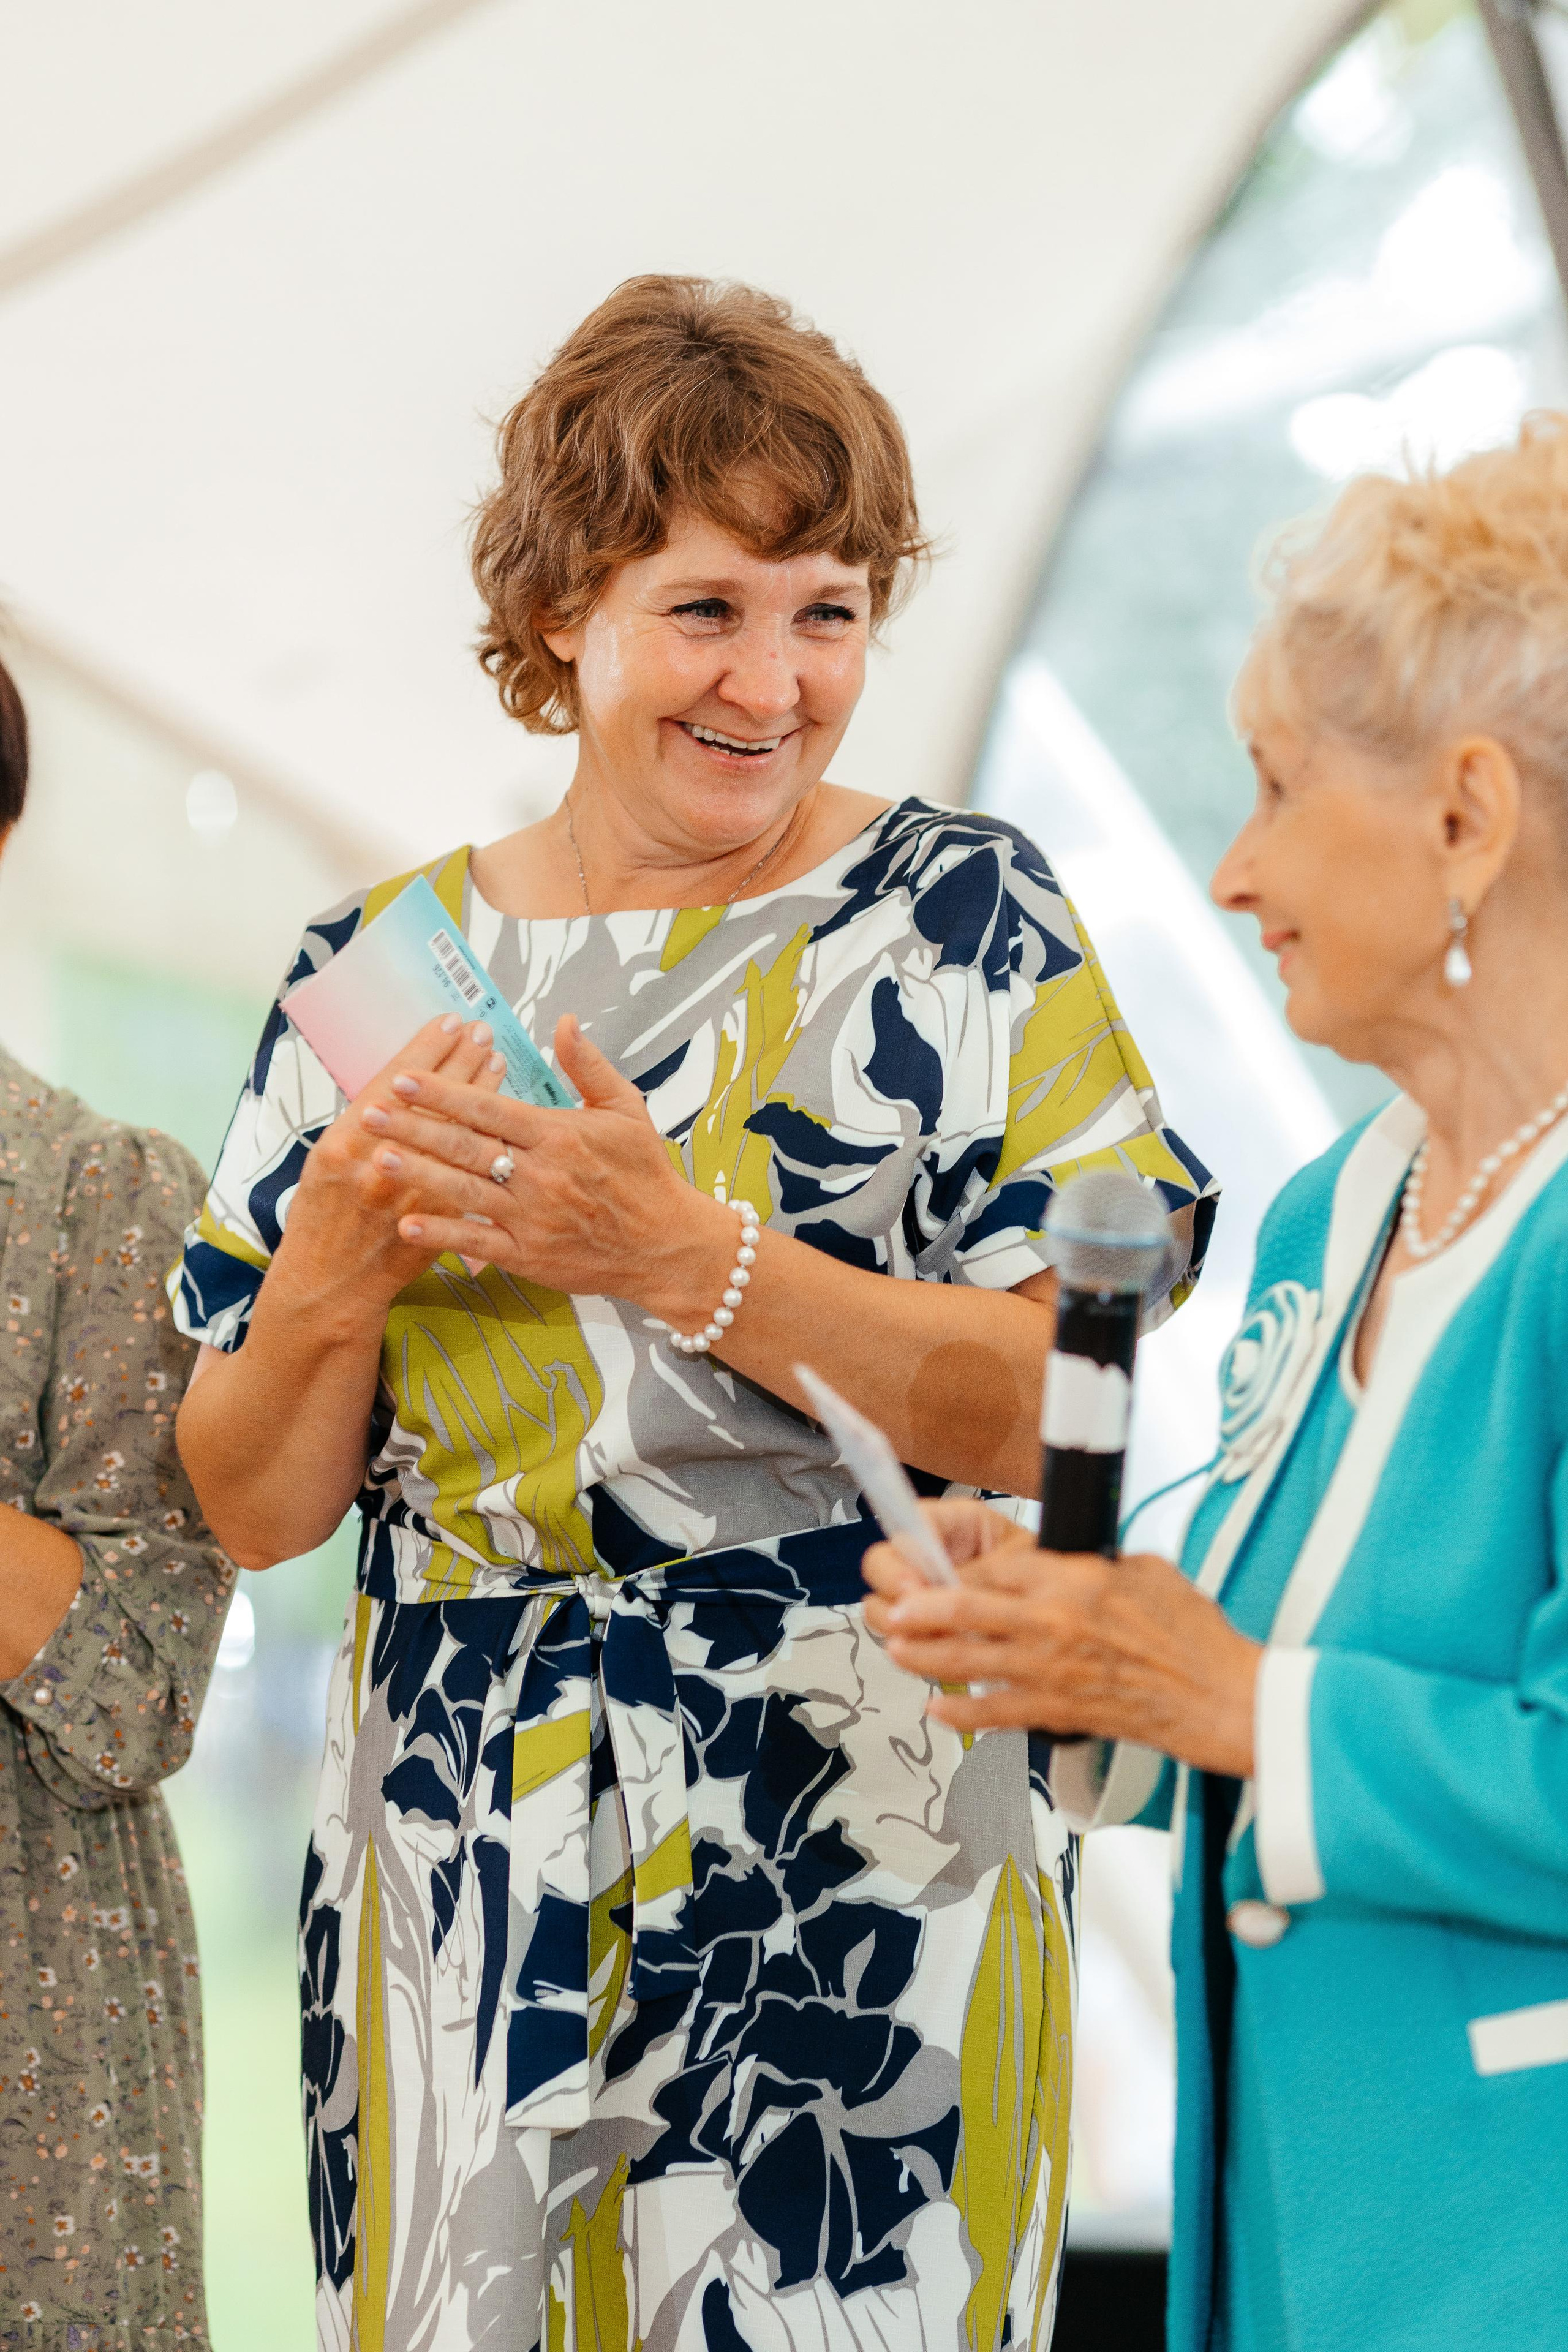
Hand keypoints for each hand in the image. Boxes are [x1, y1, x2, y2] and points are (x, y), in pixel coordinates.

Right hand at [267, 1014, 506, 1331]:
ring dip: (478, 1094)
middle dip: (460, 1061)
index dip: (425, 1048)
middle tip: (484, 1030)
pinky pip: (469, 1173)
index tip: (449, 1021)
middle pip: (431, 1100)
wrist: (330, 1284)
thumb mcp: (325, 1162)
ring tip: (497, 1060)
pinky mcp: (437, 1218)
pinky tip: (500, 1122)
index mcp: (345, 1143)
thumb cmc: (322, 1218)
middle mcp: (378, 1164)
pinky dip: (485, 1142)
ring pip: (455, 1132)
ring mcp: (412, 1193)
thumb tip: (401, 1084)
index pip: (393, 1083)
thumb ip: (363, 1125)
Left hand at [355, 1015, 735, 1315]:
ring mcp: (531, 1218)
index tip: (406, 1078)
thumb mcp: (627, 1110)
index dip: (444, 1092)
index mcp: (559, 1135)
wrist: (667, 1246)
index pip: (490, 1108)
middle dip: (414, 1127)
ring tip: (378, 1157)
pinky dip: (441, 1235)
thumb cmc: (646, 1175)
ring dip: (417, 1174)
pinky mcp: (528, 1255)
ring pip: (463, 1191)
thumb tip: (565, 1022)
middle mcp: (540, 1175)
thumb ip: (589, 1066)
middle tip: (370, 1110)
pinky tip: (406, 1224)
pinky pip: (477, 1242)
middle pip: (465, 1146)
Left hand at [865, 1514, 1260, 1774]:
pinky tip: (938, 1708)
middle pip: (969, 1610)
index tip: (938, 1572)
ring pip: (971, 1661)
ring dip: (927, 1657)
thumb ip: (1096, 1565)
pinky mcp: (1060, 1711)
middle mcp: (1054, 1623)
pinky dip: (964, 1712)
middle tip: (894, 1608)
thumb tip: (1072, 1563)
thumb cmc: (1192, 1634)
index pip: (998, 1569)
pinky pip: (998, 1712)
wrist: (1218, 1696)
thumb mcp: (1145, 1571)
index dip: (959, 1572)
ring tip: (896, 1650)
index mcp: (1074, 1579)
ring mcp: (1052, 1670)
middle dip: (923, 1609)